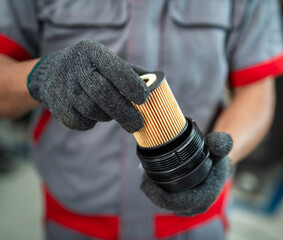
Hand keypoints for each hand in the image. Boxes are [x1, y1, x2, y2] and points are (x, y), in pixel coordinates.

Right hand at [27, 40, 148, 131]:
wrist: (52, 74)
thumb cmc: (93, 69)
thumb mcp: (109, 62)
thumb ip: (133, 73)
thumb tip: (159, 87)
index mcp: (93, 52)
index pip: (114, 68)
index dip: (131, 85)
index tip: (144, 99)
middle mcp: (76, 66)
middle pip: (102, 92)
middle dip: (124, 111)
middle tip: (138, 124)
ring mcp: (64, 87)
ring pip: (92, 110)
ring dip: (108, 116)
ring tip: (112, 112)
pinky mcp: (58, 107)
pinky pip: (82, 122)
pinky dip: (92, 122)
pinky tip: (93, 114)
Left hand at [140, 132, 232, 215]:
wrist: (219, 169)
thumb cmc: (218, 160)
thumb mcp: (220, 150)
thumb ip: (220, 144)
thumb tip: (213, 141)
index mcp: (205, 197)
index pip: (176, 202)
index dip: (158, 195)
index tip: (145, 182)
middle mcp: (196, 206)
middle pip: (167, 204)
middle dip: (152, 192)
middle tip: (142, 177)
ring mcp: (188, 207)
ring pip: (165, 203)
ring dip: (153, 192)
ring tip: (145, 176)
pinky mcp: (182, 205)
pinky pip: (166, 202)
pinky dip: (157, 192)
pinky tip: (150, 180)